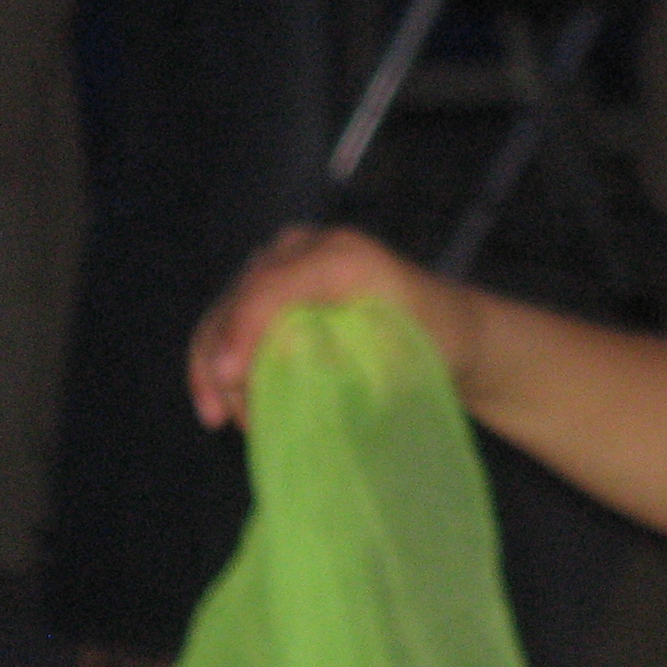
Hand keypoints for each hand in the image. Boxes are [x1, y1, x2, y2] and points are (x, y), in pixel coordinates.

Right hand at [187, 224, 474, 429]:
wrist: (449, 327)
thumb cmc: (434, 345)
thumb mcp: (399, 357)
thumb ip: (345, 358)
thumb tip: (285, 360)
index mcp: (342, 258)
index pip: (271, 288)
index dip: (241, 332)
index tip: (228, 380)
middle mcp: (307, 246)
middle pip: (239, 298)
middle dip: (220, 360)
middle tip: (225, 419)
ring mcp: (288, 258)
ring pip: (228, 308)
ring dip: (218, 364)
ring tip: (234, 420)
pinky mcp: (279, 278)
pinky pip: (236, 314)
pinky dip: (223, 356)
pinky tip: (225, 399)